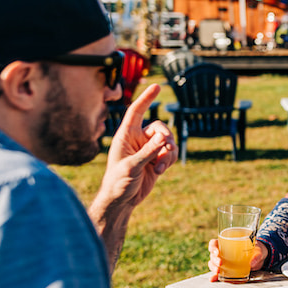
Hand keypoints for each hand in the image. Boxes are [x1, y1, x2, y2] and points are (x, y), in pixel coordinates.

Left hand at [89, 84, 176, 272]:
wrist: (121, 201)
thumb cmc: (118, 183)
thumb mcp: (131, 167)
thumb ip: (148, 152)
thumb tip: (164, 138)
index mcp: (125, 136)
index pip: (136, 111)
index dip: (146, 98)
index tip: (157, 86)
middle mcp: (137, 140)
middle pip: (160, 128)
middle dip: (166, 139)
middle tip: (165, 150)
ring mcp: (148, 150)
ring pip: (168, 141)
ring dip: (169, 153)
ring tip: (161, 167)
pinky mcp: (156, 160)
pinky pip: (170, 153)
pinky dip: (169, 161)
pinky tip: (161, 172)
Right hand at [208, 239, 267, 281]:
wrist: (259, 259)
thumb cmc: (256, 251)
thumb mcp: (258, 251)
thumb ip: (257, 256)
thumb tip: (252, 263)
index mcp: (227, 244)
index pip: (214, 243)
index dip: (212, 247)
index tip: (217, 251)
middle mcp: (222, 253)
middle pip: (212, 255)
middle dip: (214, 260)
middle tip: (220, 263)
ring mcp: (223, 262)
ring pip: (213, 264)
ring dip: (213, 268)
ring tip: (218, 271)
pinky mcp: (226, 271)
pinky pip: (218, 274)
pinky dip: (215, 277)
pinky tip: (213, 279)